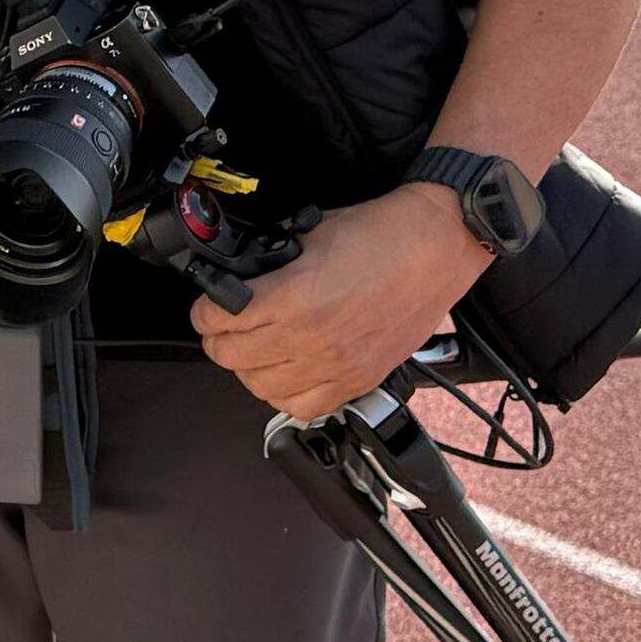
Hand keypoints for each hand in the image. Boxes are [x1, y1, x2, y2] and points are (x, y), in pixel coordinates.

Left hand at [192, 185, 478, 423]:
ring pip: (259, 387)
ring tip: (257, 349)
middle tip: (226, 327)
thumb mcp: (308, 236)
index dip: (205, 312)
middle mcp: (311, 338)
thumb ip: (269, 267)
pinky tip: (289, 371)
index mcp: (293, 296)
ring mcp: (335, 365)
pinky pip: (303, 407)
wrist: (435, 246)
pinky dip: (287, 393)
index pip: (216, 321)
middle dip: (220, 339)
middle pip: (230, 357)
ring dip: (250, 368)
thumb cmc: (380, 234)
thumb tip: (238, 284)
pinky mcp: (357, 380)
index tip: (209, 308)